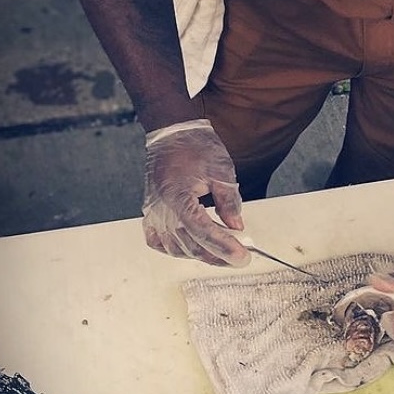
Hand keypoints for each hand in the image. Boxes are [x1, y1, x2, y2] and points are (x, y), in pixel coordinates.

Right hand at [141, 119, 250, 265]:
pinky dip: (175, 249)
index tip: (242, 257)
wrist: (172, 134)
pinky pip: (158, 241)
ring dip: (200, 255)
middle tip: (239, 259)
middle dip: (218, 256)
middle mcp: (162, 209)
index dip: (224, 248)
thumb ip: (229, 202)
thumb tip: (237, 226)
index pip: (203, 233)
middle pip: (190, 245)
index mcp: (178, 197)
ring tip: (222, 254)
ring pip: (175, 247)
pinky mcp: (150, 212)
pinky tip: (191, 248)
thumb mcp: (221, 171)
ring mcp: (153, 212)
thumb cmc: (195, 147)